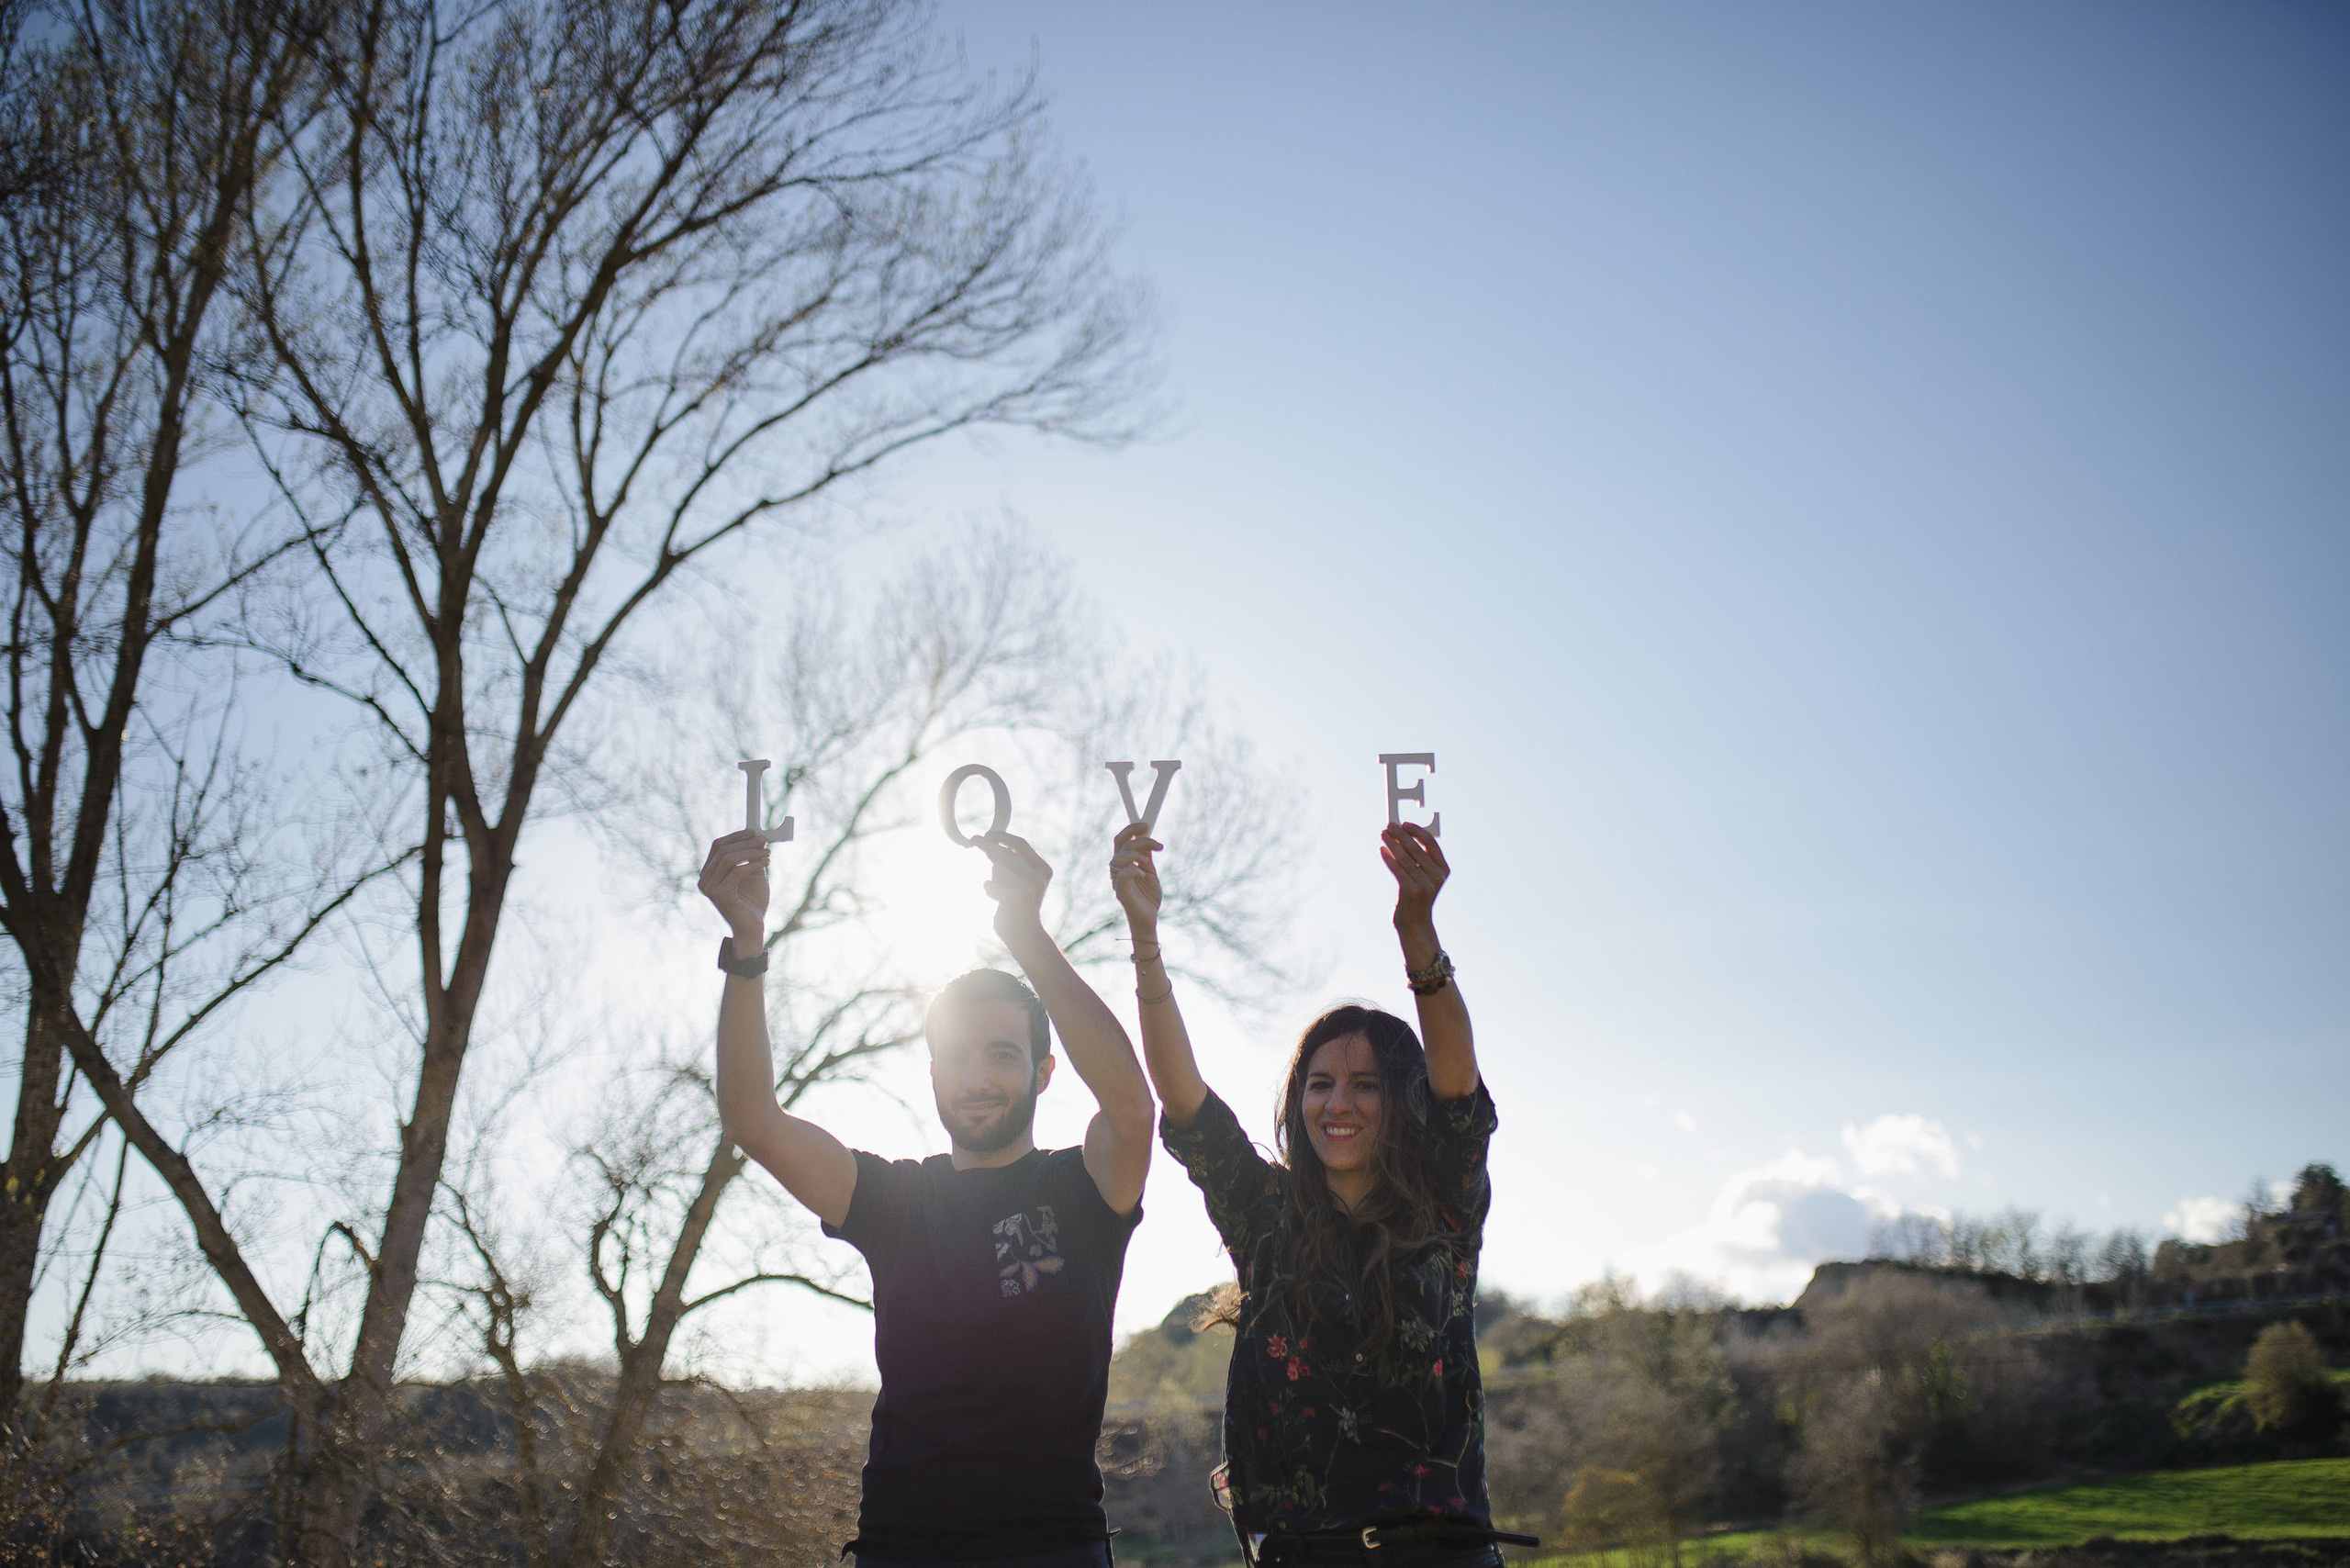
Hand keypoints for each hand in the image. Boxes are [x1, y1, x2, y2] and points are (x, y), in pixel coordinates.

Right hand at [699, 830, 770, 945]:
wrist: (752, 928)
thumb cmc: (752, 902)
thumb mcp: (753, 874)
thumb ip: (752, 857)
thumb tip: (758, 837)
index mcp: (708, 873)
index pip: (718, 846)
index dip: (736, 836)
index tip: (754, 831)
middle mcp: (704, 880)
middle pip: (723, 850)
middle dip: (746, 842)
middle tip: (764, 840)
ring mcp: (709, 888)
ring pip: (730, 859)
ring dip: (752, 852)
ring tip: (768, 852)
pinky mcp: (719, 895)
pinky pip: (737, 871)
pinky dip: (754, 863)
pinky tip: (766, 862)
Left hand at [977, 831, 1051, 935]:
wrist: (1025, 935)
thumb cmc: (1018, 906)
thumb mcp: (1020, 880)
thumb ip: (1011, 863)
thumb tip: (989, 842)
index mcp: (1043, 869)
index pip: (1020, 844)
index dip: (1002, 836)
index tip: (986, 834)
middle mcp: (1038, 876)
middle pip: (1006, 852)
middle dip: (987, 845)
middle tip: (973, 840)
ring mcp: (1027, 886)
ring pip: (998, 868)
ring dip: (993, 878)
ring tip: (1000, 893)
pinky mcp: (1014, 897)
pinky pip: (990, 884)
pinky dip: (989, 890)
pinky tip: (998, 902)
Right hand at [1110, 821, 1162, 932]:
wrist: (1149, 919)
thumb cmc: (1148, 897)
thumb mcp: (1150, 872)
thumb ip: (1146, 857)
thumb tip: (1147, 839)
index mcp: (1123, 863)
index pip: (1122, 841)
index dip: (1130, 829)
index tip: (1146, 824)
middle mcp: (1117, 869)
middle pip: (1120, 843)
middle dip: (1136, 835)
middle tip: (1153, 837)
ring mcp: (1117, 880)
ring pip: (1120, 856)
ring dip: (1137, 854)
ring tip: (1149, 863)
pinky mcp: (1120, 892)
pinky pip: (1124, 874)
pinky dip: (1135, 870)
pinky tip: (1144, 876)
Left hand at [1380, 822, 1447, 933]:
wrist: (1416, 924)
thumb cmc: (1418, 897)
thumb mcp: (1424, 878)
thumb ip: (1419, 860)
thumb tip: (1402, 836)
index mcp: (1443, 870)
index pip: (1431, 843)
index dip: (1417, 831)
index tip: (1405, 823)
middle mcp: (1436, 876)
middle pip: (1416, 848)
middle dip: (1401, 834)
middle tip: (1389, 825)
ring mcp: (1424, 884)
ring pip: (1404, 858)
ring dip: (1392, 843)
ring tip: (1382, 835)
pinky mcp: (1411, 891)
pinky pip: (1397, 869)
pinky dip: (1388, 858)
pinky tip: (1382, 850)